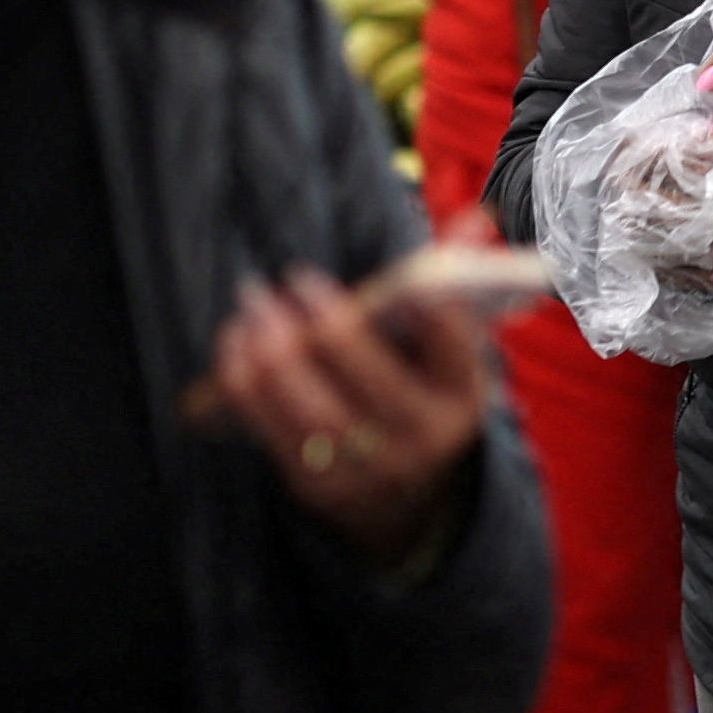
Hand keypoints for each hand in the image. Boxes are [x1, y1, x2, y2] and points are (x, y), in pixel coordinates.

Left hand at [215, 265, 501, 561]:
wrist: (404, 492)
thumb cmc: (419, 391)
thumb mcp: (447, 349)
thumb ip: (453, 284)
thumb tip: (474, 219)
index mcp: (460, 397)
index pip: (454, 351)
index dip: (437, 320)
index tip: (409, 288)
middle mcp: (421, 442)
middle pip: (372, 380)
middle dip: (332, 328)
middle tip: (295, 280)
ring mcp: (367, 471)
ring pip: (312, 407)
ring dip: (275, 349)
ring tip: (254, 302)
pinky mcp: (317, 485)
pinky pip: (270, 427)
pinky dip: (245, 379)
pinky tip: (238, 339)